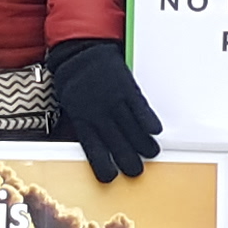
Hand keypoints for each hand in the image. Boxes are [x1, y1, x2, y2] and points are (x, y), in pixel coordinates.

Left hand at [48, 40, 161, 182]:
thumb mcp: (71, 103)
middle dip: (128, 161)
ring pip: (132, 129)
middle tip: (136, 171)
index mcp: (82, 120)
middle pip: (117, 144)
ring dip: (144, 144)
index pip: (93, 149)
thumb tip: (94, 141)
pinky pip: (140, 108)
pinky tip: (156, 131)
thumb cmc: (74, 78)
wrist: (79, 50)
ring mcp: (113, 101)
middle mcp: (98, 114)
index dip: (103, 165)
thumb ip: (83, 122)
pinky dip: (149, 120)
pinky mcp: (126, 88)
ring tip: (152, 153)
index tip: (110, 178)